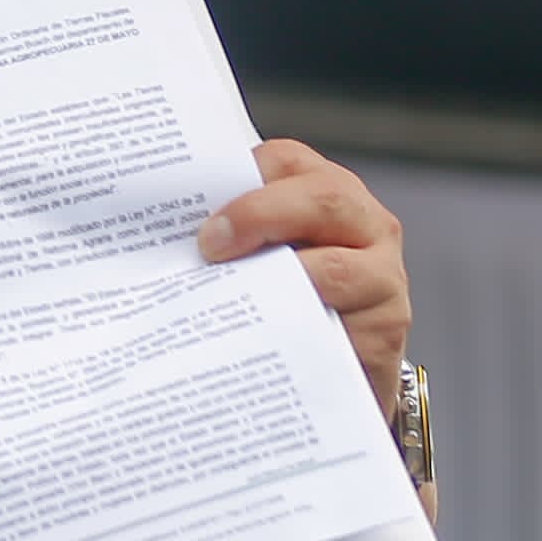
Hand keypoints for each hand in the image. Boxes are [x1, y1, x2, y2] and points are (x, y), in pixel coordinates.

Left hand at [201, 141, 409, 417]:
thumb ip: (230, 236)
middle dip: (259, 214)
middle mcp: (366, 223)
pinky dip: (297, 326)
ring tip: (228, 292)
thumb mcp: (260, 259)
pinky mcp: (386, 329)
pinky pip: (342, 324)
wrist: (333, 380)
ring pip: (336, 266)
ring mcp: (384, 275)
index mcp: (327, 191)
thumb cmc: (284, 305)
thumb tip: (155, 234)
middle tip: (209, 244)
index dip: (239, 173)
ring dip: (277, 278)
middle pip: (322, 198)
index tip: (193, 203)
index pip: (284, 161)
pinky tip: (258, 335)